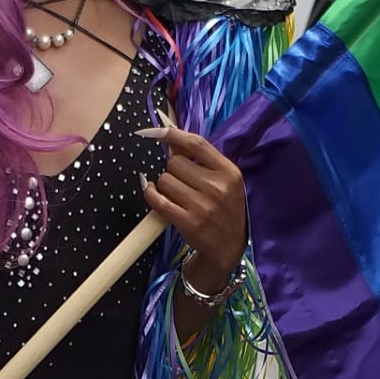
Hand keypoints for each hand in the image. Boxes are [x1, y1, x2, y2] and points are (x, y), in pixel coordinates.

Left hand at [139, 125, 246, 286]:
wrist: (229, 246)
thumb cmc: (225, 208)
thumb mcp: (225, 180)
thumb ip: (202, 159)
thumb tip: (170, 140)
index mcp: (229, 172)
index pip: (196, 144)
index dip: (172, 134)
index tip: (154, 132)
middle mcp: (217, 187)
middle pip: (175, 162)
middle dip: (173, 168)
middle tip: (183, 181)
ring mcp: (201, 206)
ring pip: (164, 179)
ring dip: (165, 184)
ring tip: (177, 193)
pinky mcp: (187, 222)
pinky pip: (157, 199)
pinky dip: (151, 193)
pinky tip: (153, 191)